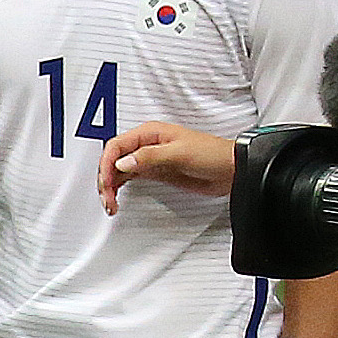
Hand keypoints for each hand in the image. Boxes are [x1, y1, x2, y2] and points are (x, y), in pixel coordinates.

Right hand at [96, 121, 235, 214]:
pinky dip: (119, 189)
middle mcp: (146, 145)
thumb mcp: (179, 153)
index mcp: (149, 133)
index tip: (107, 182)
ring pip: (118, 171)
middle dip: (106, 179)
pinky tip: (117, 199)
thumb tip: (123, 162)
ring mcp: (149, 159)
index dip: (107, 164)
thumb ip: (149, 157)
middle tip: (107, 198)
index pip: (116, 146)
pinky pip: (128, 178)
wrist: (231, 170)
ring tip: (110, 204)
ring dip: (110, 187)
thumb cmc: (212, 154)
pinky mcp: (154, 172)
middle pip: (113, 159)